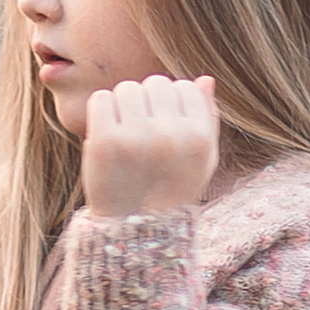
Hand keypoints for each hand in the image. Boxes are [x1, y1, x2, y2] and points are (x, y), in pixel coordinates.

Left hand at [80, 74, 217, 217]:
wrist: (133, 230)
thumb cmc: (170, 191)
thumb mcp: (201, 161)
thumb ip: (208, 119)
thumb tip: (205, 78)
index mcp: (198, 138)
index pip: (186, 87)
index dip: (173, 104)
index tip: (166, 126)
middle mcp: (170, 135)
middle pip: (156, 83)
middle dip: (148, 102)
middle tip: (142, 131)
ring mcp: (136, 138)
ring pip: (128, 88)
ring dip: (124, 105)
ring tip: (126, 133)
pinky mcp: (104, 141)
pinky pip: (102, 99)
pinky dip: (102, 111)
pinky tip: (107, 132)